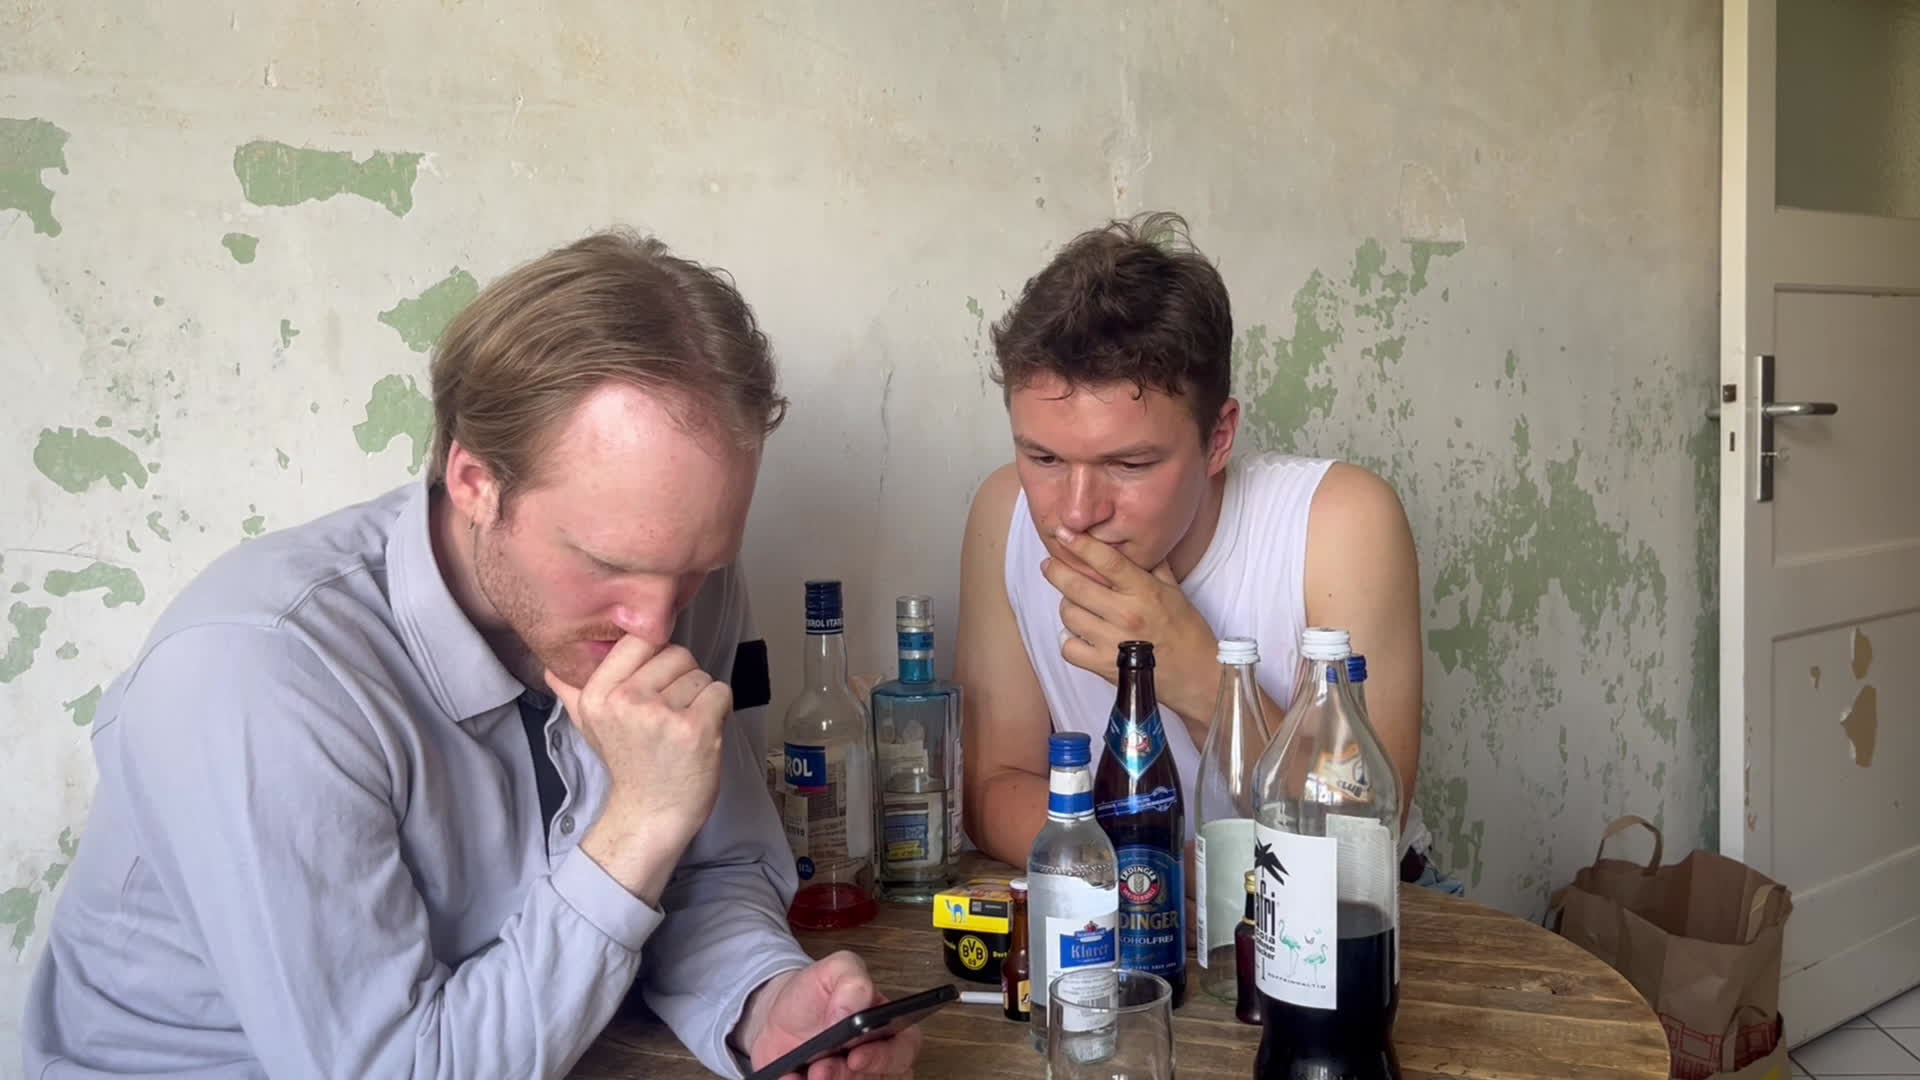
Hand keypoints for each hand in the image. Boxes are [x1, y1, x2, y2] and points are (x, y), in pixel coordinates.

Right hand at [545, 637, 732, 901]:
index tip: (656, 684)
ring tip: (684, 726)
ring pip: (701, 674)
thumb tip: (551, 668)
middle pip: (677, 654)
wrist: (649, 813)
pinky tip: (702, 731)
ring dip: (701, 697)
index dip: (657, 657)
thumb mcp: (590, 727)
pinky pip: (720, 691)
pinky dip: (720, 709)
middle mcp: (625, 700)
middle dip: (683, 679)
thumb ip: (572, 692)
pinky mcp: (695, 728)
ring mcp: (661, 714)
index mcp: (597, 694)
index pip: (640, 640)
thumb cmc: (627, 764)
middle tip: (671, 713)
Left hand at [738, 952, 920, 1079]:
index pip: (905, 1049)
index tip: (856, 1056)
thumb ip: (851, 981)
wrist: (775, 1016)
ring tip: (808, 1072)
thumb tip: (851, 1012)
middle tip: (822, 1069)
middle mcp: (876, 1059)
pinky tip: (792, 1077)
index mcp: (888, 1027)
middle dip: (848, 1076)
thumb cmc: (813, 994)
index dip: (885, 1058)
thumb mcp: (834, 970)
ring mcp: (853, 1078)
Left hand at [1041, 525, 1219, 723]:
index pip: (1106, 561)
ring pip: (1069, 615)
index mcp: (1145, 591)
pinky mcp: (1105, 666)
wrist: (1196, 675)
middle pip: (1076, 586)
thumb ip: (1153, 565)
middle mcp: (1126, 614)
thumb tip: (1136, 542)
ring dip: (1067, 606)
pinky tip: (1078, 635)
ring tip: (1075, 604)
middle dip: (1056, 571)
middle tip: (1051, 565)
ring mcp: (1113, 642)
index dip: (1080, 545)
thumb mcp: (1175, 591)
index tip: (1062, 532)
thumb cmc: (1187, 631)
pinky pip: (1069, 648)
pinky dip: (1068, 640)